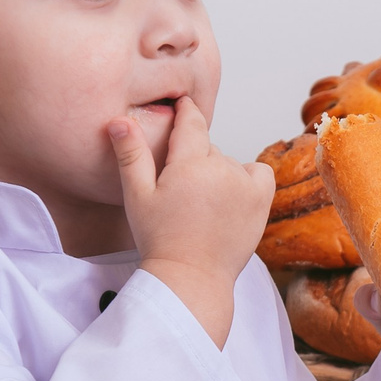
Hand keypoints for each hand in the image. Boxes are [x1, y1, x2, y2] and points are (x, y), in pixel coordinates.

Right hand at [112, 96, 274, 346]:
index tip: (182, 103)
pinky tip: (230, 196)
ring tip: (200, 203)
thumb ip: (131, 154)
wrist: (191, 277)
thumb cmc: (160, 239)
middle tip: (179, 189)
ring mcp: (245, 185)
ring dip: (218, 173)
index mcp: (190, 163)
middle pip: (208, 147)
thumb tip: (119, 120)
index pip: (191, 121)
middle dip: (194, 159)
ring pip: (229, 162)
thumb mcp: (137, 195)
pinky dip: (247, 178)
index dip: (186, 110)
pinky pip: (259, 173)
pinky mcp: (260, 201)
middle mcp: (222, 169)